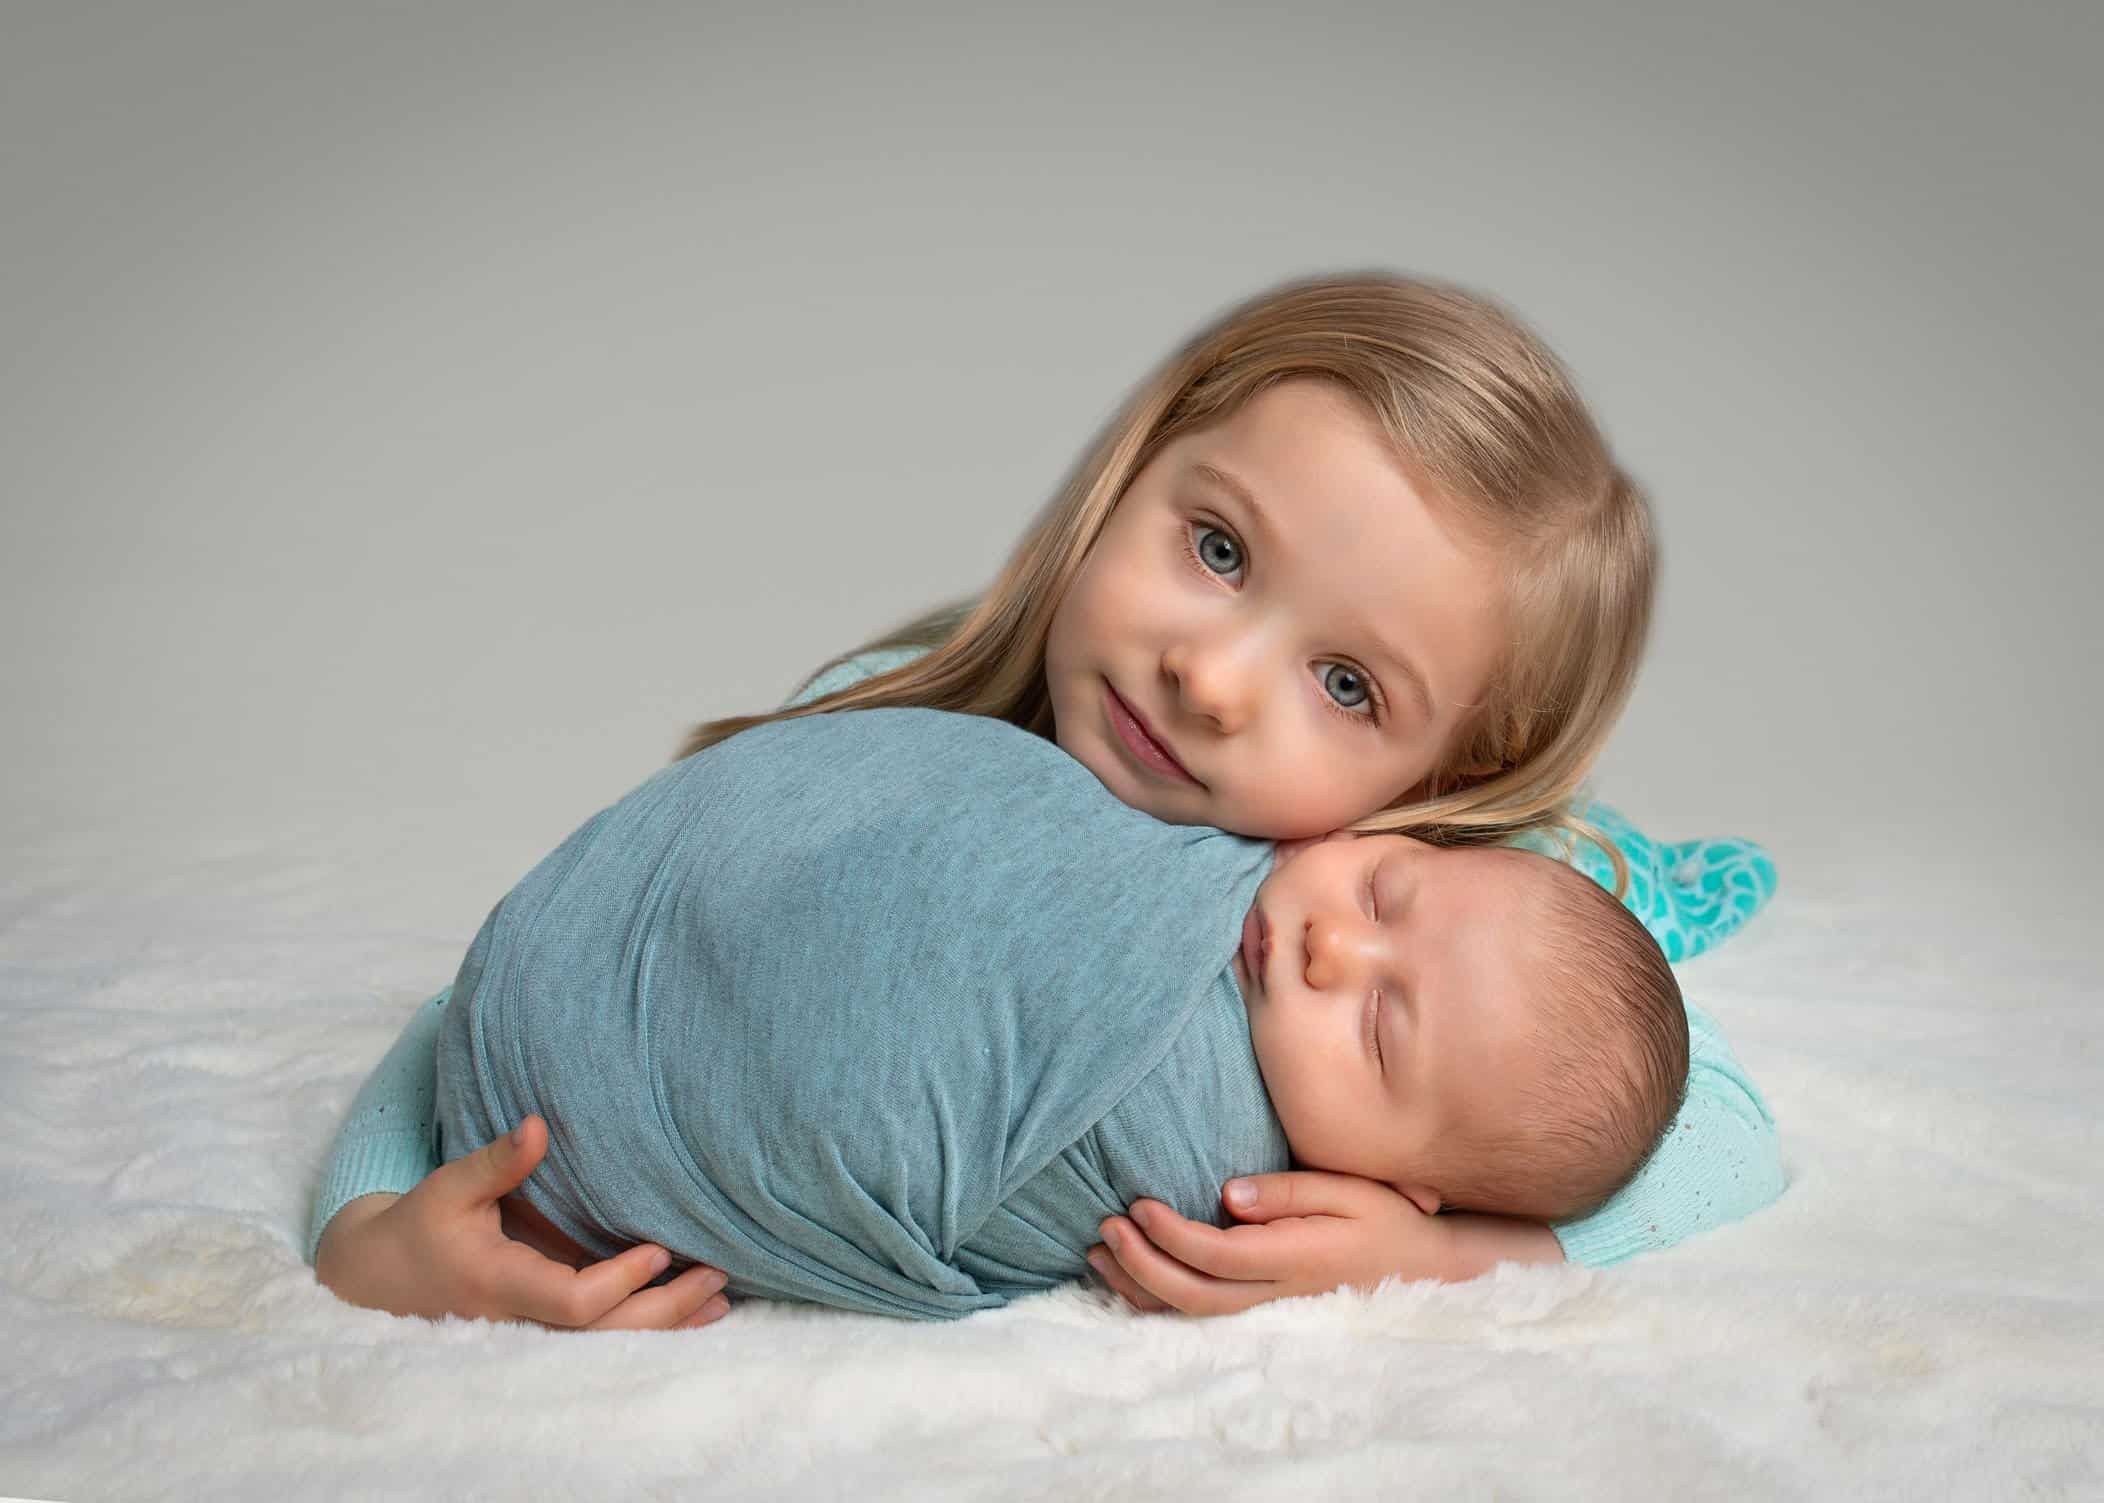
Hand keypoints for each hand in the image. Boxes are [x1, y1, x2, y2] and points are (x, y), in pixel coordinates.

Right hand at [313, 1115, 731, 1331]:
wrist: (380, 1282)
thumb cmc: (420, 1228)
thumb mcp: (449, 1188)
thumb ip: (497, 1161)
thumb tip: (539, 1123)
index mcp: (500, 1286)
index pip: (574, 1302)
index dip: (621, 1280)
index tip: (663, 1249)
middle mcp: (521, 1323)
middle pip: (606, 1335)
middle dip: (665, 1310)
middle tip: (718, 1276)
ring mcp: (531, 1338)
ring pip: (609, 1346)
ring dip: (667, 1325)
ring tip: (721, 1301)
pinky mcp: (541, 1335)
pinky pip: (601, 1341)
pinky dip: (647, 1328)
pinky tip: (689, 1315)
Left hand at [1090, 1171, 1525, 1315]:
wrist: (1419, 1266)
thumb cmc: (1381, 1217)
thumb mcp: (1345, 1188)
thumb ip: (1285, 1192)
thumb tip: (1227, 1194)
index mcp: (1293, 1258)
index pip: (1216, 1255)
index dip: (1169, 1234)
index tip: (1138, 1203)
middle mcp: (1275, 1292)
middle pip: (1192, 1294)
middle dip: (1140, 1263)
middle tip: (1106, 1225)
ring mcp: (1267, 1308)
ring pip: (1189, 1314)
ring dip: (1137, 1286)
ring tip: (1098, 1250)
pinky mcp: (1261, 1309)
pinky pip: (1199, 1316)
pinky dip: (1155, 1301)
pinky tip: (1126, 1277)